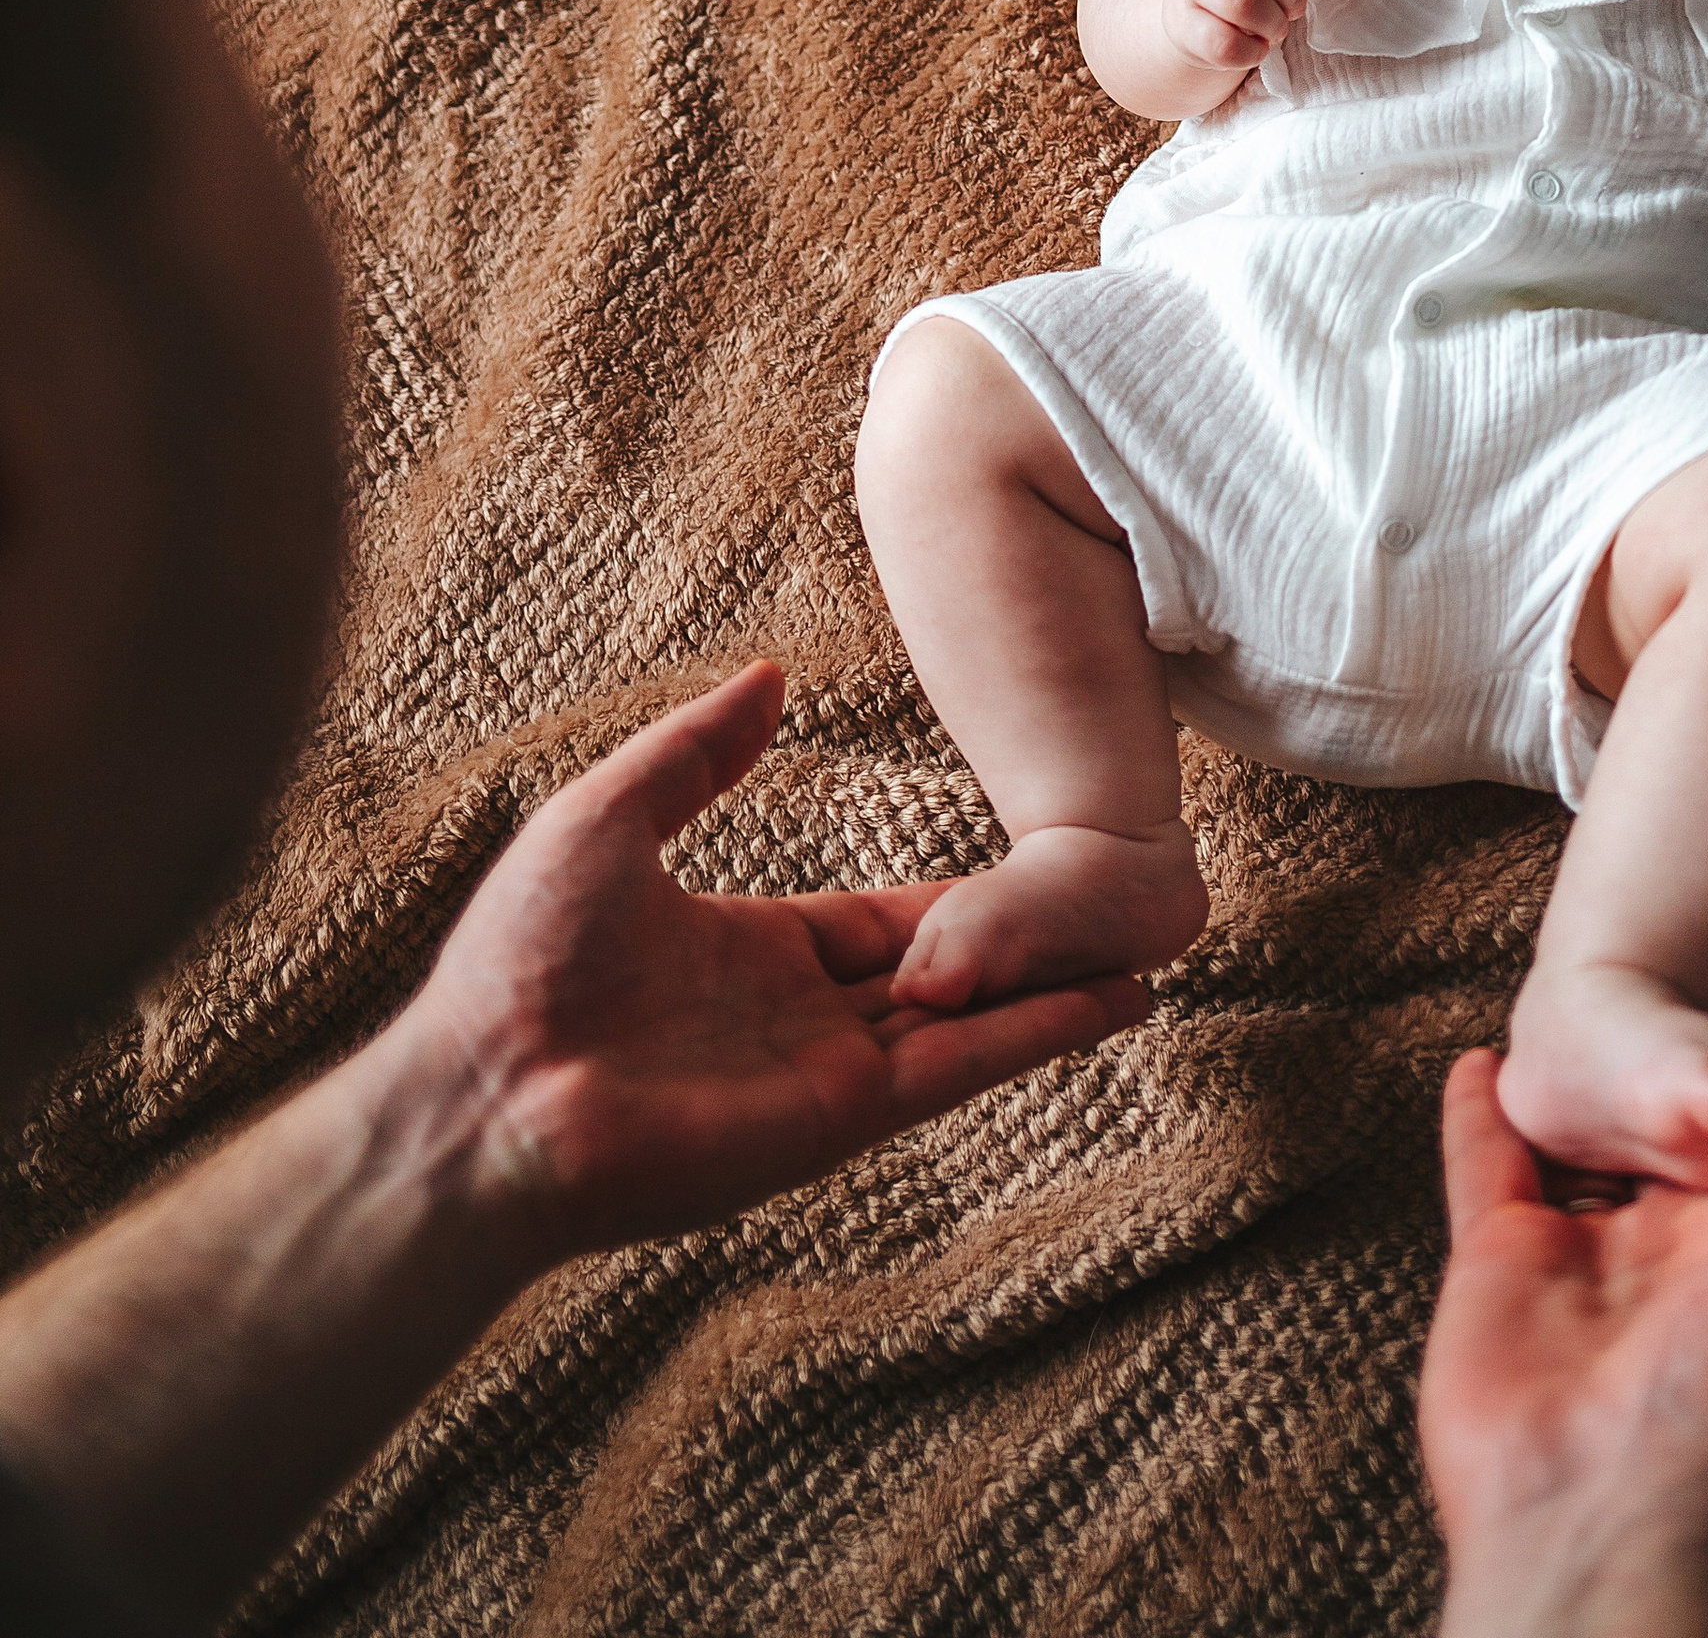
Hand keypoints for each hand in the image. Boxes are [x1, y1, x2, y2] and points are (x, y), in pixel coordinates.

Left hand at [386, 664, 1149, 1272]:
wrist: (477, 1091)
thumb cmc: (513, 961)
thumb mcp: (609, 816)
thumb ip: (696, 752)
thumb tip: (771, 675)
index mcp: (746, 957)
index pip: (877, 925)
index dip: (951, 901)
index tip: (1025, 870)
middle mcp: (796, 1022)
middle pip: (939, 977)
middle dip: (1023, 957)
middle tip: (1114, 925)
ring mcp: (821, 1075)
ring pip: (966, 1024)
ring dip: (1051, 997)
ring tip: (1143, 965)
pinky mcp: (833, 1118)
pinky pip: (951, 1068)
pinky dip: (1030, 1036)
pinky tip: (1102, 1004)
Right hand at [1423, 1005, 1707, 1637]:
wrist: (1622, 1520)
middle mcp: (1682, 1236)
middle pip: (1671, 1104)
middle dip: (1667, 1025)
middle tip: (1659, 924)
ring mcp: (1586, 1251)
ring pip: (1579, 1128)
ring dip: (1575, 1062)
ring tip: (1567, 979)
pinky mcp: (1499, 1264)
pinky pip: (1486, 1166)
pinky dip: (1477, 1112)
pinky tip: (1476, 1055)